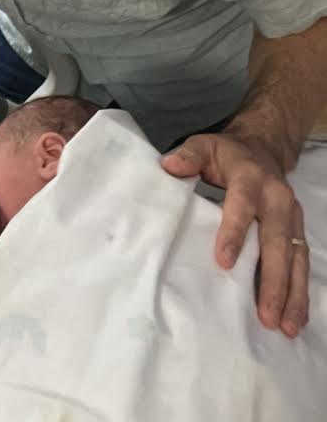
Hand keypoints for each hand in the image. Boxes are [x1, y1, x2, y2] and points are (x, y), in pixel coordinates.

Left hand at [161, 131, 307, 337]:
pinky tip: (295, 317)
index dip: (234, 233)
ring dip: (292, 293)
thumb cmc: (226, 154)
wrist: (263, 147)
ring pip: (295, 257)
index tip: (224, 262)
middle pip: (276, 241)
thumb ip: (188, 155)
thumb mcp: (204, 145)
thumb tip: (170, 166)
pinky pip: (301, 262)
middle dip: (273, 279)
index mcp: (250, 177)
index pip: (242, 206)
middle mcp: (277, 198)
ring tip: (285, 326)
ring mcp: (291, 216)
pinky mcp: (297, 230)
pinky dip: (300, 291)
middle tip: (267, 313)